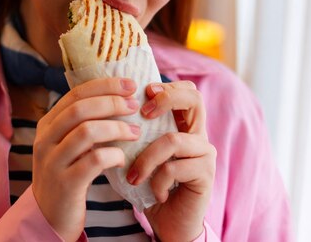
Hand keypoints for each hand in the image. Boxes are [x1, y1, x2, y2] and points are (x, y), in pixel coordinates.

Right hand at [31, 77, 140, 240]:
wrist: (50, 217)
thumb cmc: (69, 174)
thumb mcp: (69, 144)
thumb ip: (84, 122)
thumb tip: (119, 95)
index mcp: (48, 124)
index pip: (76, 93)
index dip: (105, 85)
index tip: (130, 84)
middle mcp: (45, 140)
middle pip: (80, 108)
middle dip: (112, 102)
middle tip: (135, 106)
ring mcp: (52, 162)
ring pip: (86, 131)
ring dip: (117, 128)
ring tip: (135, 132)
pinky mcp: (65, 184)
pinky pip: (94, 161)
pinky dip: (114, 155)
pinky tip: (122, 159)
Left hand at [127, 81, 215, 241]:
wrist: (169, 224)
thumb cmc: (150, 185)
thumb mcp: (139, 152)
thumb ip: (134, 130)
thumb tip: (104, 106)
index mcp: (184, 124)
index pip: (186, 89)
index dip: (166, 86)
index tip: (143, 94)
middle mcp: (199, 134)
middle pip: (194, 99)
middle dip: (166, 99)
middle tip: (143, 114)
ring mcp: (205, 153)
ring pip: (174, 139)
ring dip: (147, 158)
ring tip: (134, 176)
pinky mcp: (206, 174)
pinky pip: (174, 168)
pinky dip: (157, 181)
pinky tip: (155, 193)